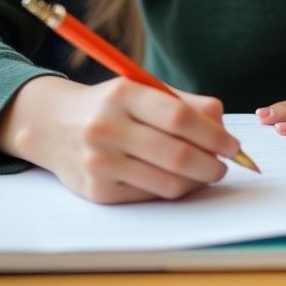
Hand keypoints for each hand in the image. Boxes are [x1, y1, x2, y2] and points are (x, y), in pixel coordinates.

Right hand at [0, 75, 241, 203]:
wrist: (53, 126)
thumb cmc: (111, 105)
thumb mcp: (142, 90)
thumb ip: (185, 103)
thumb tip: (222, 125)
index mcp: (124, 94)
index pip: (179, 116)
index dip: (213, 134)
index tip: (232, 144)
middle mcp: (107, 127)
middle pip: (176, 154)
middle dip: (211, 164)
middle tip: (224, 165)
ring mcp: (100, 162)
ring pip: (167, 182)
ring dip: (197, 181)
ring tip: (206, 173)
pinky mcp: (97, 191)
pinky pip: (149, 196)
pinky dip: (173, 190)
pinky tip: (179, 180)